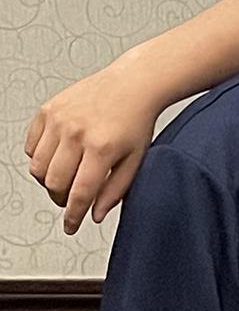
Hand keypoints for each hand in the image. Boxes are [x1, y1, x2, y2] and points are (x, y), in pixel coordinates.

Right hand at [24, 63, 164, 233]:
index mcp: (102, 147)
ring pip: (37, 168)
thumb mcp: (136, 159)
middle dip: (61, 199)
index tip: (71, 226)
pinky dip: (39, 158)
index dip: (73, 216)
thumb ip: (116, 190)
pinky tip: (57, 157)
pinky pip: (31, 146)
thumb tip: (95, 215)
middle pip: (54, 183)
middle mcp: (77, 133)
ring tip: (66, 178)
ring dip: (48, 181)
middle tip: (71, 199)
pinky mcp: (47, 110)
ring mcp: (59, 120)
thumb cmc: (136, 119)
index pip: (79, 194)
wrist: (133, 83)